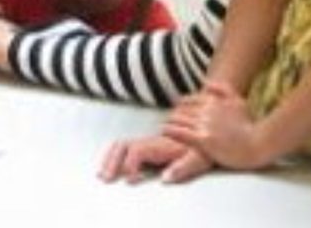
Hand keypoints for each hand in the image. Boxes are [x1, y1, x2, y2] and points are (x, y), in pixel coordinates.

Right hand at [98, 135, 212, 183]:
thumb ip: (183, 167)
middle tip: (104, 178)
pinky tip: (112, 168)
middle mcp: (151, 141)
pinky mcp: (147, 146)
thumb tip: (164, 178)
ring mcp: (148, 142)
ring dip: (109, 159)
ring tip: (102, 175)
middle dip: (111, 161)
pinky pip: (125, 148)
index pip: (137, 150)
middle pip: (123, 145)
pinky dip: (114, 156)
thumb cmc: (205, 148)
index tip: (130, 179)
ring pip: (121, 145)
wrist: (207, 131)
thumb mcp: (199, 158)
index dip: (131, 164)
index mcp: (162, 144)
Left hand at [161, 82, 269, 170]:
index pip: (188, 100)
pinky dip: (170, 131)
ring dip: (169, 123)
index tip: (178, 113)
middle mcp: (208, 110)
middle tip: (169, 122)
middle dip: (174, 116)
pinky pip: (179, 132)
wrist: (258, 145)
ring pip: (178, 120)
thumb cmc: (250, 126)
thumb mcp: (239, 101)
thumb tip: (204, 83)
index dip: (180, 107)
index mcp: (213, 101)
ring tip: (165, 128)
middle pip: (181, 110)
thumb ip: (222, 89)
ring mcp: (205, 125)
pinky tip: (165, 131)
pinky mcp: (203, 140)